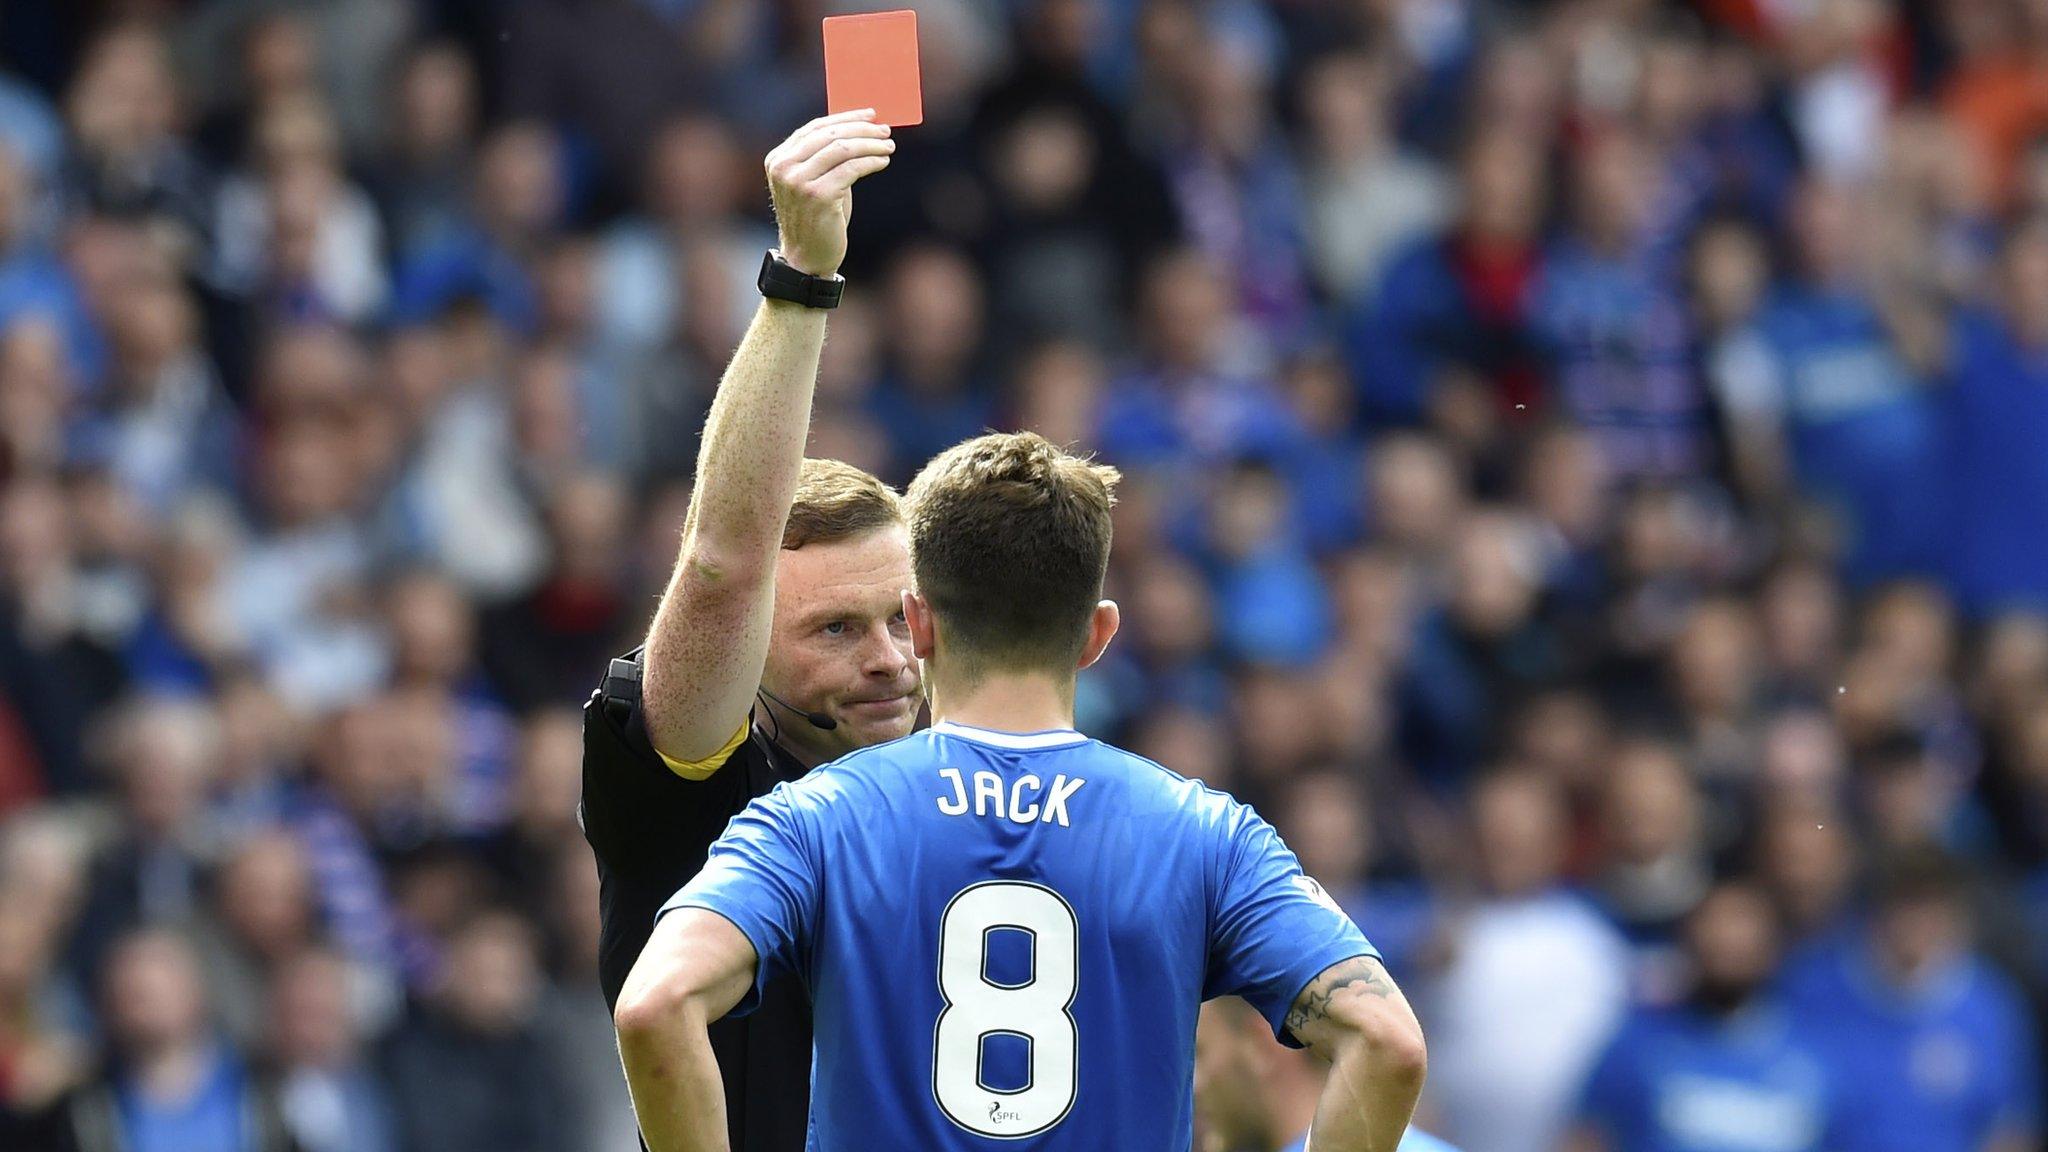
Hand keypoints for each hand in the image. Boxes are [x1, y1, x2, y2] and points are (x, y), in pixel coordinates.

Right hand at [765, 109, 894, 277]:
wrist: (806, 259)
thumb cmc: (816, 219)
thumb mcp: (814, 181)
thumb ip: (826, 156)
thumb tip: (859, 129)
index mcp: (778, 159)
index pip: (814, 128)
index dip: (845, 117)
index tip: (869, 114)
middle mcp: (784, 167)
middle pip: (829, 134)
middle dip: (861, 129)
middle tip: (884, 130)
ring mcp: (799, 182)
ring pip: (842, 148)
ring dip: (870, 145)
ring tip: (889, 146)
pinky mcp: (818, 195)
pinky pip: (851, 169)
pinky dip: (871, 162)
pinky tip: (883, 162)